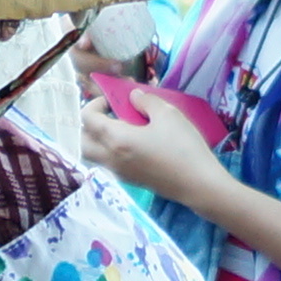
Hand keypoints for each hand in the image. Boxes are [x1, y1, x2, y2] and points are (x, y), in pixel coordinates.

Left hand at [77, 80, 227, 210]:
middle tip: (109, 114)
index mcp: (116, 140)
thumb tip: (133, 96)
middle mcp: (111, 159)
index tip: (111, 99)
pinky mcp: (129, 180)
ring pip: (94, 155)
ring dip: (98, 139)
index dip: (94, 104)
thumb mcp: (168, 114)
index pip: (87, 120)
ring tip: (121, 127)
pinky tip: (133, 142)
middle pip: (83, 142)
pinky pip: (108, 163)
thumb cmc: (183, 146)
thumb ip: (146, 101)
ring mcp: (118, 172)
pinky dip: (110, 150)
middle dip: (89, 125)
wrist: (197, 183)